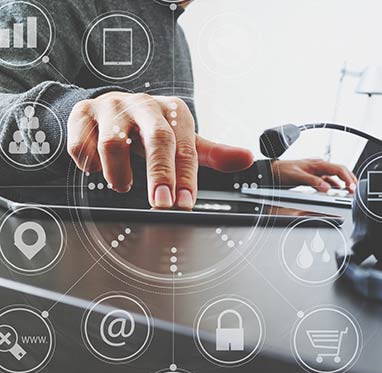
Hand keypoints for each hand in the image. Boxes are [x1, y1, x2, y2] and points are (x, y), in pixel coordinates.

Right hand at [67, 92, 254, 209]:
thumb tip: (247, 158)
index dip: (186, 178)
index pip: (186, 148)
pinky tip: (97, 169)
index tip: (185, 205)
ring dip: (119, 172)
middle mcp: (145, 105)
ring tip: (123, 184)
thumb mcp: (185, 140)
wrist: (110, 108)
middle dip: (160, 174)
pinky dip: (89, 163)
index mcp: (174, 112)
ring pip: (113, 142)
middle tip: (161, 204)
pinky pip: (82, 143)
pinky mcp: (82, 113)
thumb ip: (214, 154)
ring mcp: (112, 107)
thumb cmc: (154, 131)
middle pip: (156, 139)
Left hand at [272, 159, 357, 192]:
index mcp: (318, 164)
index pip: (339, 169)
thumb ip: (313, 182)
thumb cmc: (283, 171)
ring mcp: (318, 171)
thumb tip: (326, 188)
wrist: (272, 171)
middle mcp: (319, 166)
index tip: (352, 188)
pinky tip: (337, 191)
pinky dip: (335, 186)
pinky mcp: (315, 177)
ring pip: (336, 176)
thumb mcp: (298, 177)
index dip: (347, 178)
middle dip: (350, 179)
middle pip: (341, 171)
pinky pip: (329, 180)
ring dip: (344, 183)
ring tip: (350, 191)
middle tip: (356, 190)